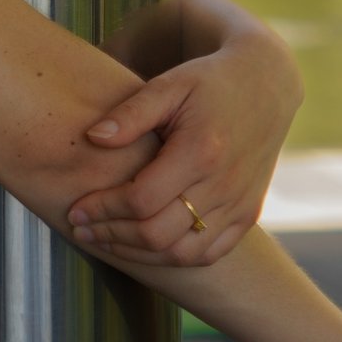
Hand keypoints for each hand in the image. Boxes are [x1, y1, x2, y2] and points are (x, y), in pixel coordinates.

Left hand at [62, 27, 300, 266]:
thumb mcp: (169, 85)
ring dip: (138, 254)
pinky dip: (172, 258)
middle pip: (159, 234)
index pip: (142, 199)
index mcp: (201, 151)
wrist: (266, 86)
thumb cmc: (208, 82)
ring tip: (106, 239)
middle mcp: (225, 185)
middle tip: (82, 228)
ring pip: (182, 254)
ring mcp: (240, 205)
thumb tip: (92, 138)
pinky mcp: (248, 215)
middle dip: (112, 235)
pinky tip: (143, 245)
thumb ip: (130, 113)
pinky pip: (208, 254)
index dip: (103, 209)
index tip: (75, 209)